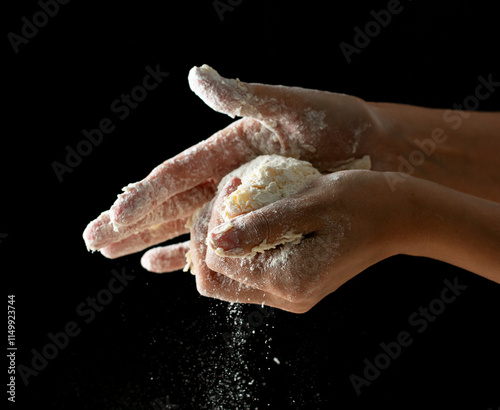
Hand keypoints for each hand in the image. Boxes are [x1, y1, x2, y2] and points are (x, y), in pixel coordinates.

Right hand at [84, 65, 383, 265]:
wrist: (370, 150)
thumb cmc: (332, 123)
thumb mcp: (288, 105)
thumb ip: (241, 96)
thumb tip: (197, 75)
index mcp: (226, 149)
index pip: (174, 175)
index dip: (143, 196)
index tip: (114, 216)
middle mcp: (224, 176)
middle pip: (168, 205)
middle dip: (131, 224)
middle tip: (93, 240)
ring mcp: (238, 200)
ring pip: (184, 226)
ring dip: (150, 242)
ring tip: (114, 254)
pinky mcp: (256, 218)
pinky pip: (218, 241)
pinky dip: (190, 253)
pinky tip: (166, 265)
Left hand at [189, 170, 399, 312]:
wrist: (399, 217)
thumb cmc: (361, 202)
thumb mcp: (310, 203)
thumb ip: (261, 225)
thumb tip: (216, 240)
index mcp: (289, 280)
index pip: (218, 263)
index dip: (212, 226)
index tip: (230, 189)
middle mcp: (286, 297)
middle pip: (217, 281)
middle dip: (209, 239)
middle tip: (225, 199)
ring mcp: (290, 294)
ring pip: (231, 277)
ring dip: (225, 240)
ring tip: (239, 202)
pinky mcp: (294, 283)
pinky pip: (252, 271)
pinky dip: (243, 245)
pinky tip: (254, 216)